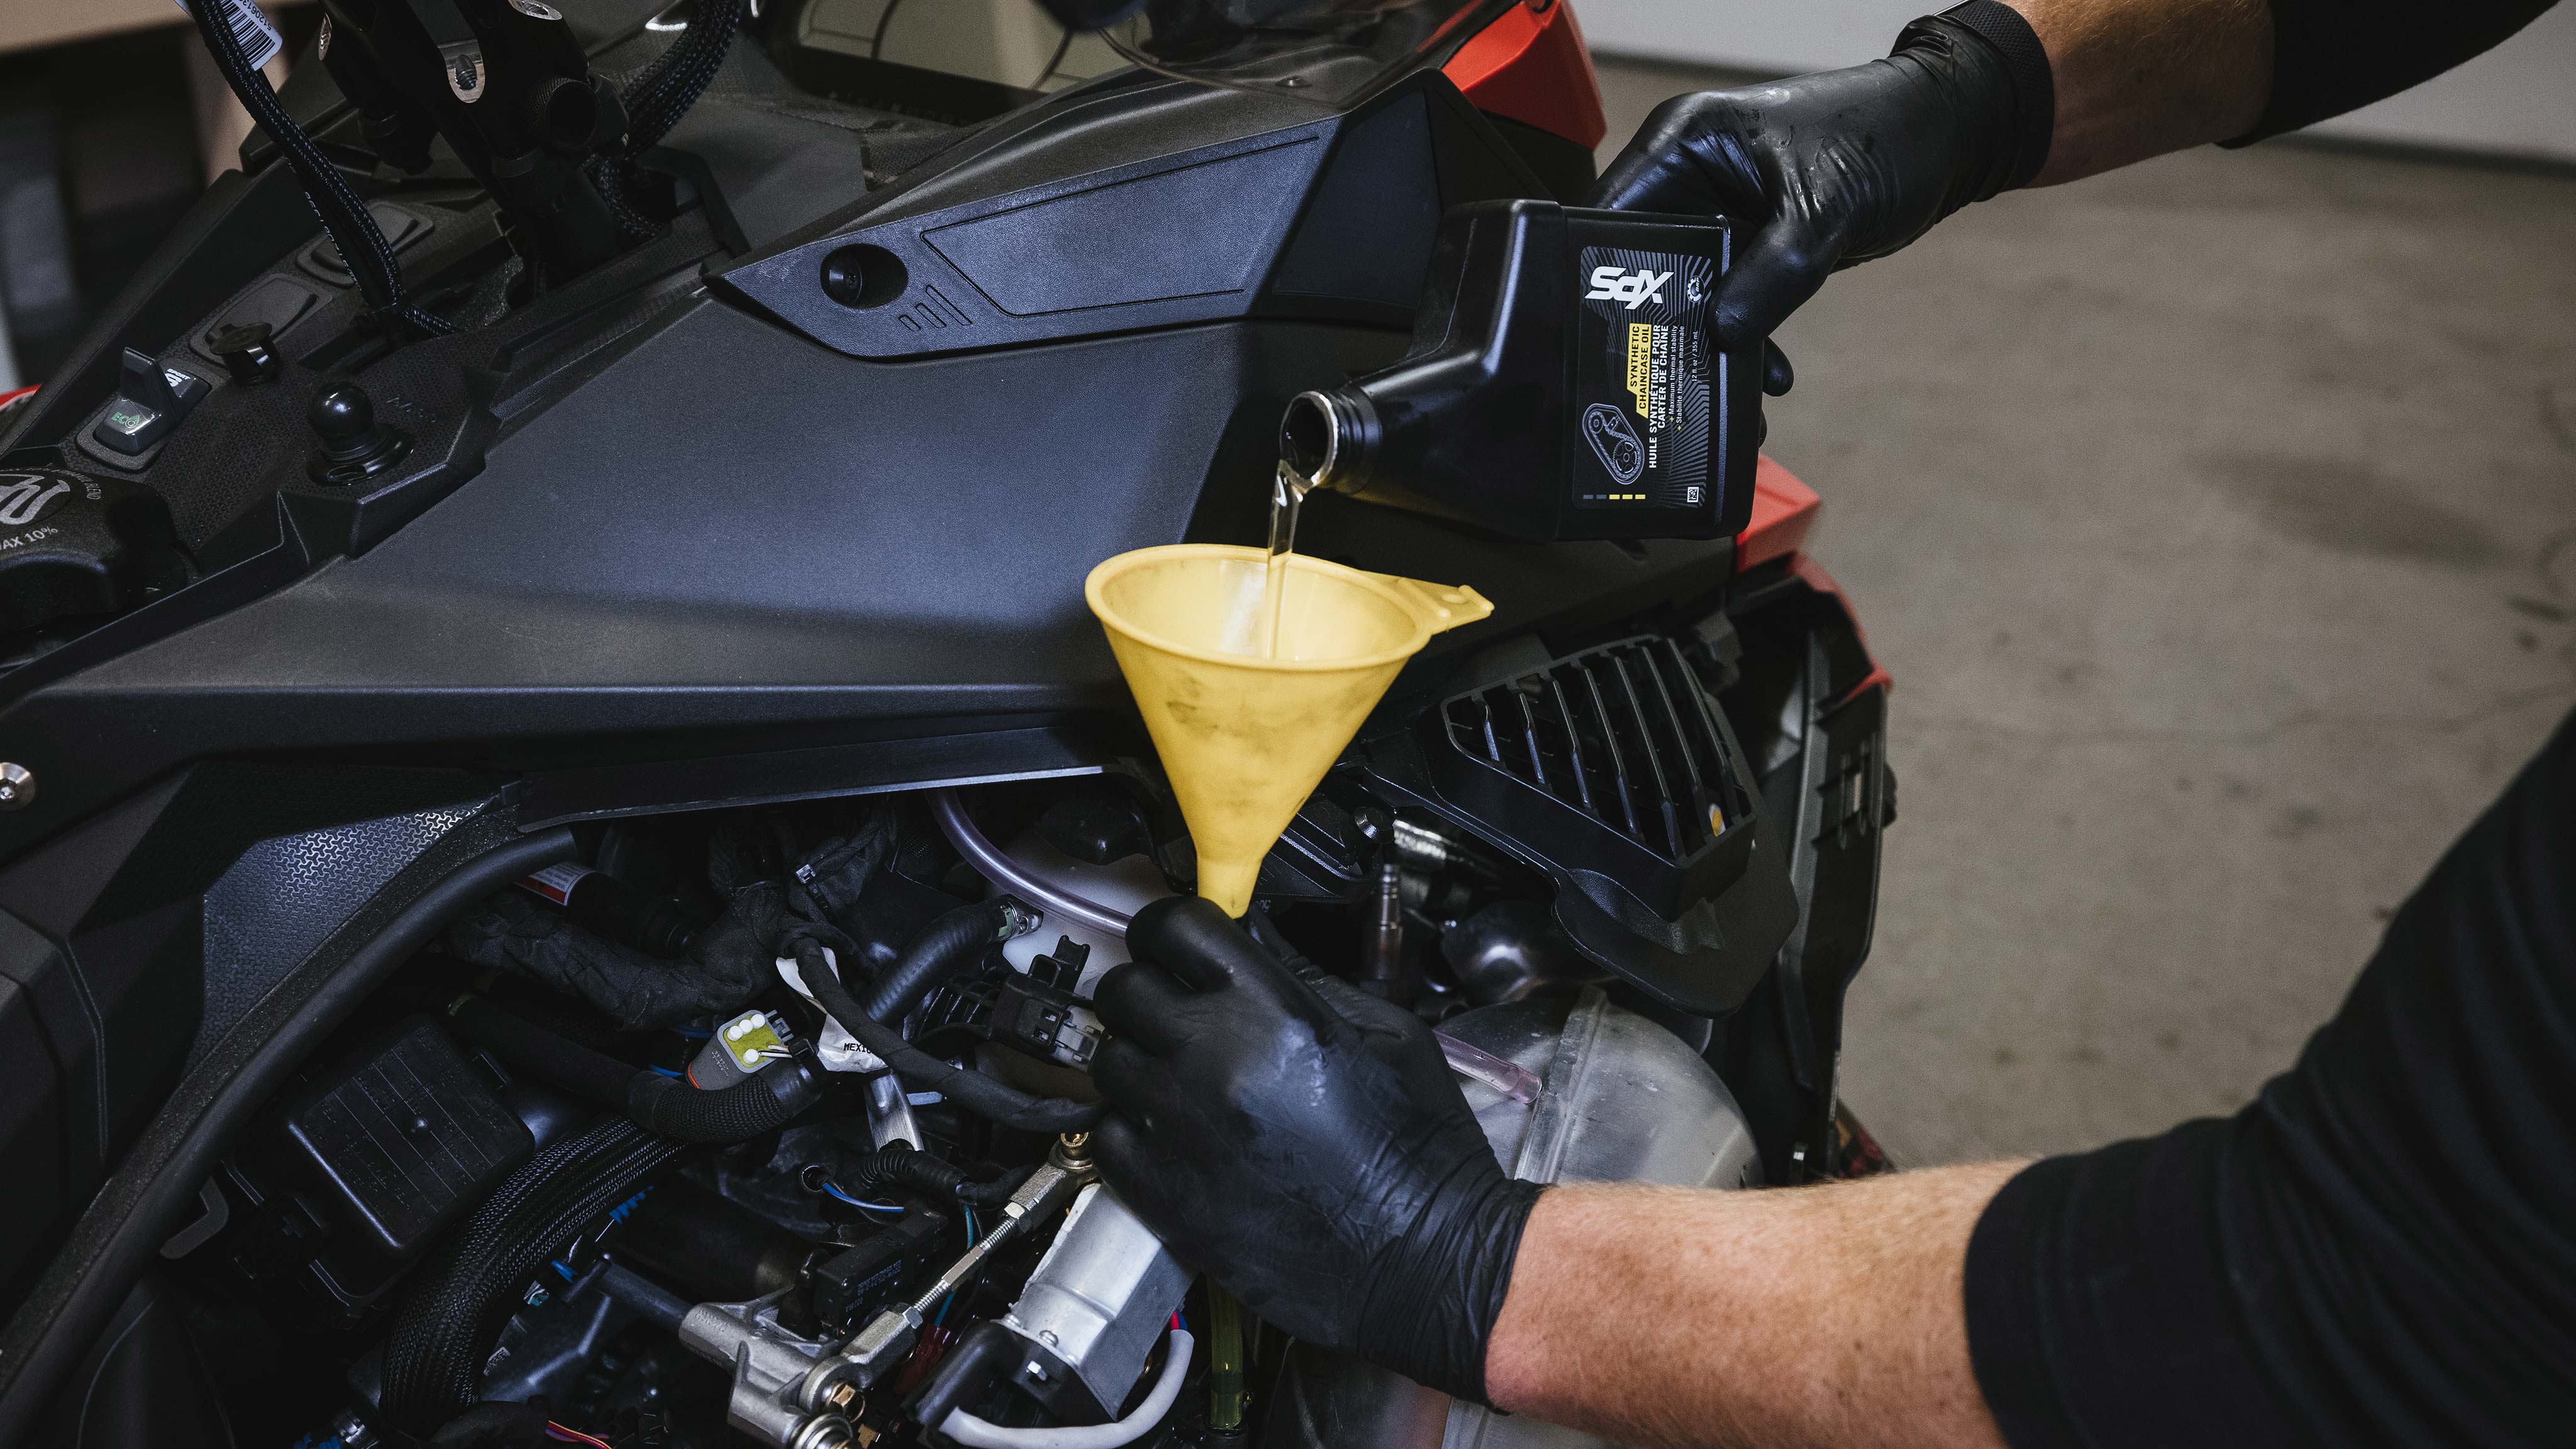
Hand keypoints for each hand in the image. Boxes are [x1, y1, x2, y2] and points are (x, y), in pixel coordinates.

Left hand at [1090, 897, 1541, 1402]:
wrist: (1424, 1259)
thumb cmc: (1418, 1150)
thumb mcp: (1387, 1033)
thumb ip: (1305, 978)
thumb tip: (1251, 940)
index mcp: (1272, 1013)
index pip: (1172, 927)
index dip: (1171, 927)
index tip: (1178, 943)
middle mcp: (1212, 1062)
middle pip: (1123, 987)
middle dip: (1149, 989)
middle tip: (1181, 1010)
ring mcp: (1179, 1130)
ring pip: (1106, 1059)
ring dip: (1137, 1058)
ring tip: (1183, 1077)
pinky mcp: (1161, 1194)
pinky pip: (1104, 1132)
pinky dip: (1130, 1125)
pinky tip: (1178, 1131)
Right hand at [1592, 12, 2043, 367]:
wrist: (1949, 138)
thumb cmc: (1888, 137)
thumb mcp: (1821, 215)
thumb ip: (1768, 279)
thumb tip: (1721, 337)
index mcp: (1686, 143)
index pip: (1610, 214)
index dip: (1602, 274)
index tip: (1608, 331)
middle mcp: (1693, 173)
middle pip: (1645, 260)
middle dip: (1661, 321)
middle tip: (1664, 373)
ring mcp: (1721, 207)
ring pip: (1690, 287)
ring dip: (1710, 340)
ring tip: (1723, 390)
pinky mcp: (1752, 238)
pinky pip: (1730, 296)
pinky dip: (1747, 336)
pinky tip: (1769, 374)